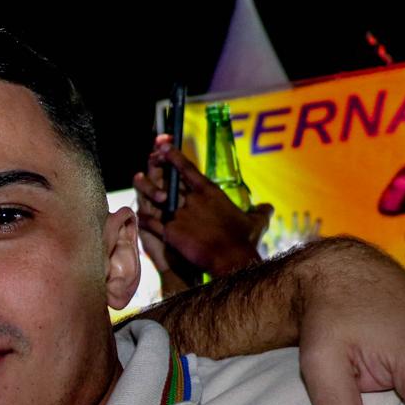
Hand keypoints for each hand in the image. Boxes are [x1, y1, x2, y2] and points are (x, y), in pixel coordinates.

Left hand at [133, 136, 267, 280]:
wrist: (231, 259)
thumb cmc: (245, 241)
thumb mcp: (256, 223)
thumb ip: (261, 212)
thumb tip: (269, 208)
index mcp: (210, 192)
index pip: (188, 169)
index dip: (174, 156)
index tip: (163, 145)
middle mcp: (192, 199)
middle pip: (169, 179)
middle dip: (158, 167)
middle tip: (149, 158)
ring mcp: (180, 215)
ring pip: (155, 197)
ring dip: (146, 188)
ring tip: (137, 179)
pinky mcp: (170, 232)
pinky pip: (150, 222)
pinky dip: (143, 218)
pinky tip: (136, 214)